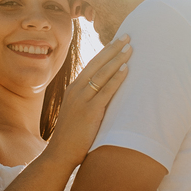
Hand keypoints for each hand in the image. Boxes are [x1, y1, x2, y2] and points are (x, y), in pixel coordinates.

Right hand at [48, 35, 130, 167]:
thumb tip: (104, 97)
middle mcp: (76, 90)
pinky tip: (127, 69)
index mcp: (74, 89)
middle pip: (97, 64)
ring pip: (102, 74)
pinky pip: (106, 91)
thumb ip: (88, 102)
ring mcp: (82, 100)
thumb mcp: (77, 113)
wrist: (60, 154)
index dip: (105, 52)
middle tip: (127, 36)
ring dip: (117, 59)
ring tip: (130, 48)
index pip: (92, 65)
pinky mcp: (90, 111)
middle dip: (113, 49)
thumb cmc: (72, 137)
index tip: (117, 42)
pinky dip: (117, 78)